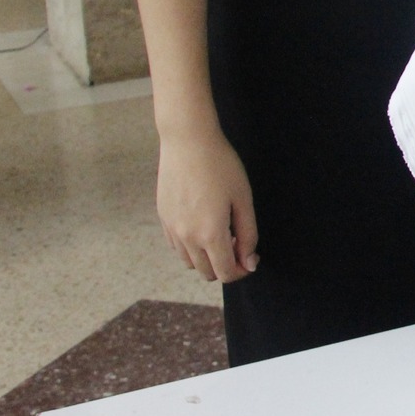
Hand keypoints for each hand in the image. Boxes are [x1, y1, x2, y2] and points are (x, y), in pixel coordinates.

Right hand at [156, 124, 258, 282]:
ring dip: (208, 258)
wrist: (188, 142)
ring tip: (222, 232)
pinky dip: (192, 246)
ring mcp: (171, 229)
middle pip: (207, 272)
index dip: (242, 271)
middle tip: (239, 242)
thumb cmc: (221, 166)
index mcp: (209, 234)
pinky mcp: (163, 218)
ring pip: (190, 262)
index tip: (251, 257)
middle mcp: (186, 237)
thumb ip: (248, 235)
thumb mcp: (243, 199)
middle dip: (226, 265)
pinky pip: (177, 247)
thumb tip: (248, 263)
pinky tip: (203, 225)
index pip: (225, 273)